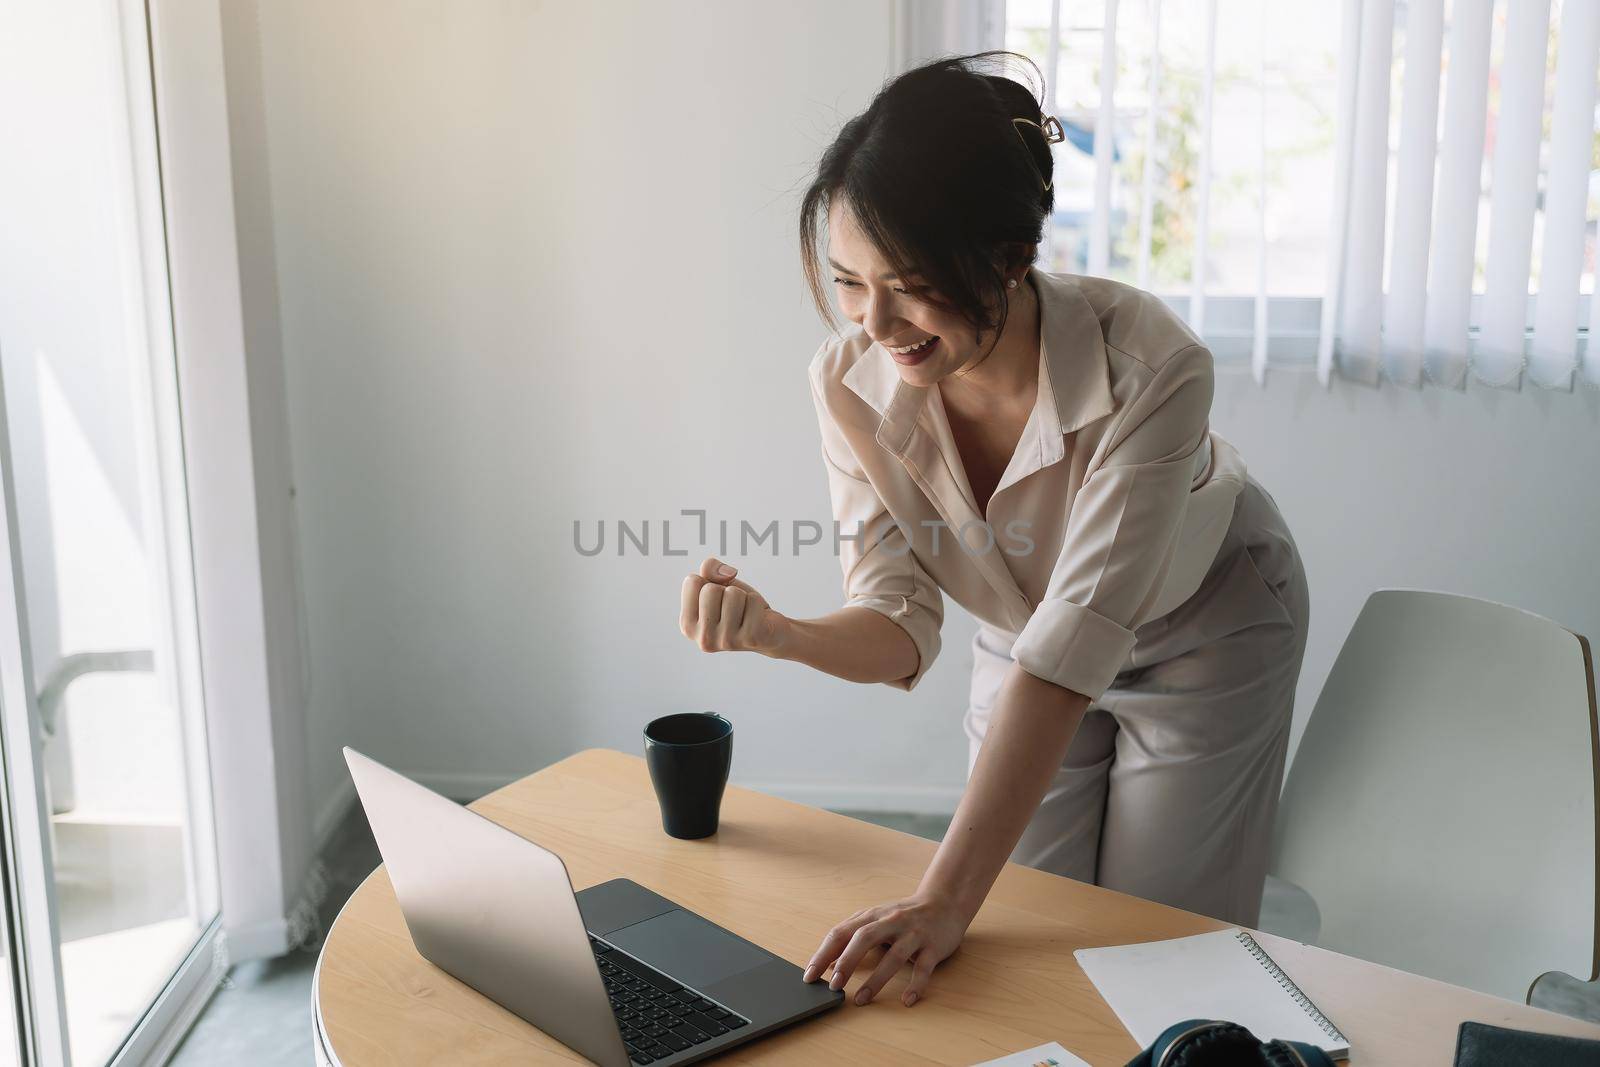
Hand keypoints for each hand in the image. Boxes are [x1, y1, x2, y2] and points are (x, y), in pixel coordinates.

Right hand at [679, 556, 787, 654]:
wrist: (769, 631)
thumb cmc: (739, 606)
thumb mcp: (718, 583)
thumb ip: (710, 569)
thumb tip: (727, 574)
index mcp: (688, 625)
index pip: (692, 581)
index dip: (710, 582)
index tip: (718, 599)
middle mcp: (703, 638)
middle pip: (710, 589)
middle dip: (726, 590)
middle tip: (735, 607)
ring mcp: (726, 641)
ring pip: (733, 594)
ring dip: (743, 597)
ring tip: (746, 613)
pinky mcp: (750, 639)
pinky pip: (752, 601)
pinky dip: (757, 603)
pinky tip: (758, 619)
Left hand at [802, 891, 971, 1006]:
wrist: (944, 903)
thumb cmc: (905, 916)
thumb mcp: (876, 920)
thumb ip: (853, 937)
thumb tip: (828, 963)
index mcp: (872, 916)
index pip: (842, 932)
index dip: (824, 953)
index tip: (810, 976)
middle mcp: (891, 922)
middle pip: (864, 939)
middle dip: (847, 962)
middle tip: (833, 985)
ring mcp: (913, 934)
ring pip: (893, 956)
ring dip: (876, 980)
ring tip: (861, 1000)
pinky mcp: (933, 947)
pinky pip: (924, 968)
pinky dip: (916, 985)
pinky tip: (907, 1000)